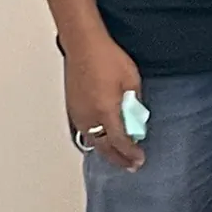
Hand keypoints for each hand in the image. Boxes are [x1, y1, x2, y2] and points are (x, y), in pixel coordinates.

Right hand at [65, 33, 144, 170]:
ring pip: (92, 141)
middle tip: (131, 166)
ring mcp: (78, 113)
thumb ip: (135, 102)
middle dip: (119, 158)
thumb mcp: (132, 80)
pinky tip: (102, 140)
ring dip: (106, 151)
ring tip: (118, 157)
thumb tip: (136, 116)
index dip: (131, 153)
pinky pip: (84, 132)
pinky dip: (95, 140)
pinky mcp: (72, 108)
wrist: (84, 46)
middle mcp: (89, 116)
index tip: (139, 160)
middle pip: (104, 147)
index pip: (120, 141)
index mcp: (106, 110)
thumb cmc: (107, 58)